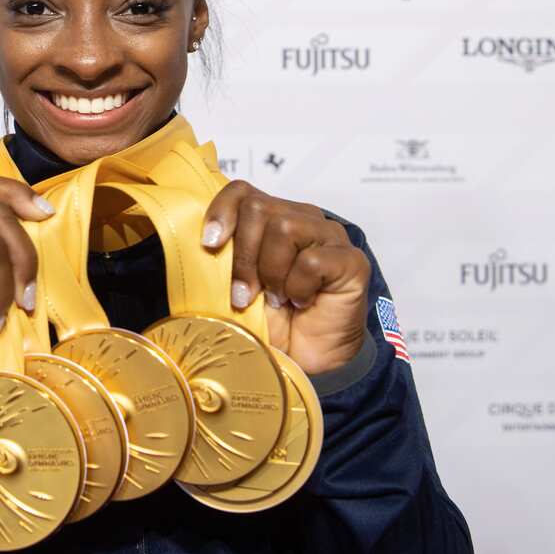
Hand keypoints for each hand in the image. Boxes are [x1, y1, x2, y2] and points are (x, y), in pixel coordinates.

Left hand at [202, 180, 369, 374]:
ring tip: (278, 298)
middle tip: (246, 294)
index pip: (242, 191)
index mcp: (274, 218)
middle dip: (243, 256)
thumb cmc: (273, 322)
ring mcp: (331, 237)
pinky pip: (310, 261)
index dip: (222, 212)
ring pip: (284, 228)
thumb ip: (226, 255)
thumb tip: (202, 240)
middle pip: (258, 208)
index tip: (209, 244)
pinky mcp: (351, 260)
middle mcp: (303, 219)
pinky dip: (298, 288)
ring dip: (271, 273)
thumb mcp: (237, 284)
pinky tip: (302, 302)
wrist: (306, 361)